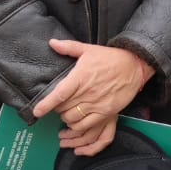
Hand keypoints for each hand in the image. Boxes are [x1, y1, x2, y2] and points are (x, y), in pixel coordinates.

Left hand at [34, 40, 152, 156]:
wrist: (134, 65)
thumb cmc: (110, 57)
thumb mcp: (88, 49)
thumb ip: (69, 47)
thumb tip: (52, 42)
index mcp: (80, 77)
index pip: (59, 94)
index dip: (46, 104)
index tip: (36, 111)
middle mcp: (88, 92)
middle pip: (64, 109)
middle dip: (57, 110)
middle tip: (58, 106)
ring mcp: (97, 104)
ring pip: (73, 120)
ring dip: (66, 119)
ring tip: (67, 113)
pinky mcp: (106, 112)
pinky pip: (87, 126)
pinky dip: (78, 126)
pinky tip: (76, 121)